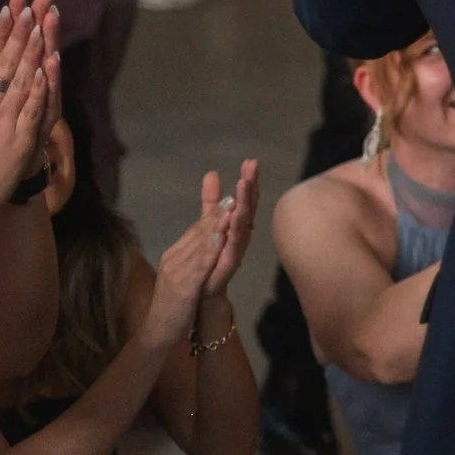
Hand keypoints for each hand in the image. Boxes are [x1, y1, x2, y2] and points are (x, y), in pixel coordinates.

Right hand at [139, 173, 234, 350]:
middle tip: (238, 189)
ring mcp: (177, 272)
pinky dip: (209, 252)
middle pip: (200, 231)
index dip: (217, 209)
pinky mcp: (182, 288)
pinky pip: (198, 268)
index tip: (235, 190)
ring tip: (231, 207)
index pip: (198, 227)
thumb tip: (213, 234)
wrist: (159, 331)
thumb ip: (198, 253)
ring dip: (216, 225)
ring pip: (199, 245)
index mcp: (176, 253)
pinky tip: (220, 241)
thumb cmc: (175, 301)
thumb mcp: (187, 273)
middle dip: (220, 209)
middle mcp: (175, 258)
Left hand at [202, 160, 261, 299]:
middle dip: (250, 185)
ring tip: (244, 183)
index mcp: (235, 223)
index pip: (244, 198)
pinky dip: (234, 229)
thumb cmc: (209, 259)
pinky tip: (234, 215)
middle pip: (247, 205)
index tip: (250, 161)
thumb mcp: (209, 224)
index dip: (248, 180)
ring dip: (245, 202)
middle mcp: (240, 233)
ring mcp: (236, 247)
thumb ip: (211, 202)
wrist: (202, 293)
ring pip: (243, 221)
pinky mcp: (229, 262)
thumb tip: (212, 173)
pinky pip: (233, 244)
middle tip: (252, 165)